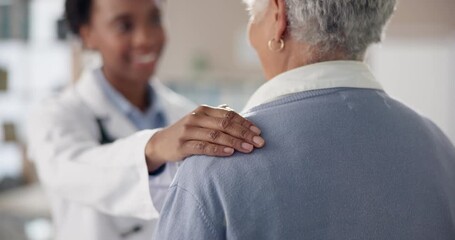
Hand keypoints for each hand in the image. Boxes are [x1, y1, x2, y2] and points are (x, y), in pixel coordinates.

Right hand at [145, 105, 264, 170]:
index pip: (229, 115)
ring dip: (235, 142)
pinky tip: (230, 152)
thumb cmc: (188, 132)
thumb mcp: (201, 120)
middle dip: (244, 133)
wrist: (161, 143)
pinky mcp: (182, 145)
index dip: (245, 123)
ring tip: (249, 149)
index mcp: (203, 110)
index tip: (259, 132)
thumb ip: (218, 116)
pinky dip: (218, 149)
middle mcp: (195, 117)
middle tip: (259, 143)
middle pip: (225, 124)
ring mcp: (187, 131)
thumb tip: (238, 115)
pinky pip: (203, 147)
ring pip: (216, 135)